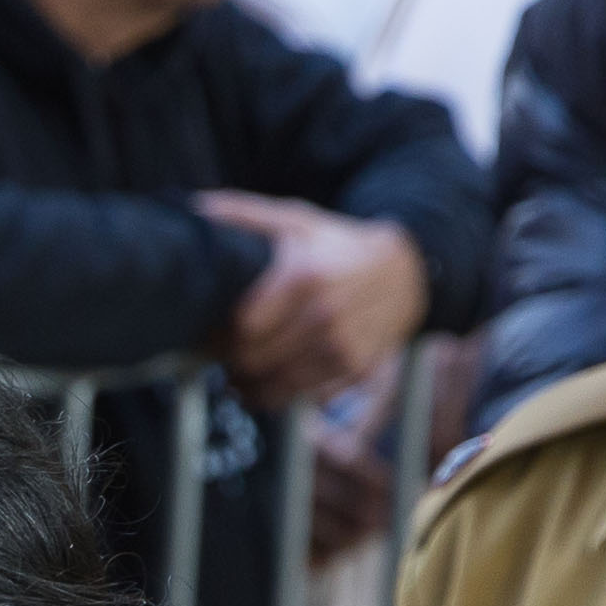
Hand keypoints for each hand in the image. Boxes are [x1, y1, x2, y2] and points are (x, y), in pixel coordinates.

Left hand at [193, 195, 429, 411]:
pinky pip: (302, 397)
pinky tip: (271, 376)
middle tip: (218, 353)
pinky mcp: (356, 370)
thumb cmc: (341, 245)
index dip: (217, 334)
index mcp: (306, 277)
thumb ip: (245, 215)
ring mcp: (344, 348)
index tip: (207, 331)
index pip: (242, 328)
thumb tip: (197, 208)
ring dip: (249, 383)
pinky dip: (279, 392)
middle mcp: (327, 317)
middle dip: (228, 361)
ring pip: (274, 387)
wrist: (409, 272)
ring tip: (239, 369)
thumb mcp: (298, 221)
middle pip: (253, 360)